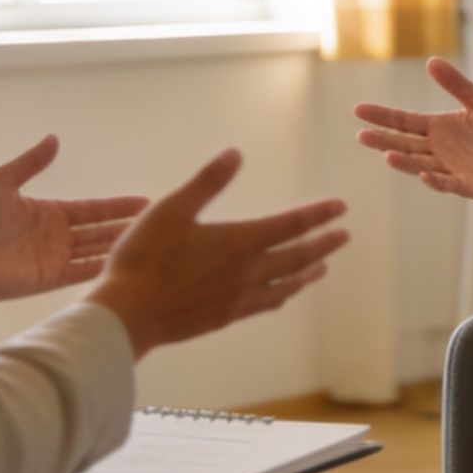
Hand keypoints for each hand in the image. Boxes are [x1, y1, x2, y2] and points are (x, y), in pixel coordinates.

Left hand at [0, 135, 149, 309]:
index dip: (116, 205)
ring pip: (95, 250)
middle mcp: (54, 235)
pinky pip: (82, 272)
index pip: (90, 208)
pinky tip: (124, 263)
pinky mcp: (48, 279)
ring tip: (149, 241)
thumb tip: (54, 139)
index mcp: (46, 212)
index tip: (143, 201)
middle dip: (126, 225)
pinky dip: (102, 267)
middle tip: (158, 221)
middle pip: (99, 229)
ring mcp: (53, 258)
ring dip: (119, 245)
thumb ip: (30, 163)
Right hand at [84, 148, 348, 357]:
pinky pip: (264, 306)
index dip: (317, 215)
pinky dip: (281, 296)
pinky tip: (281, 296)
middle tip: (344, 236)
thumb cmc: (144, 258)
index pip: (289, 225)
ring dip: (307, 274)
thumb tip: (236, 154)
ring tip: (322, 268)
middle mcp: (246, 273)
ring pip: (285, 286)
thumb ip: (207, 182)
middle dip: (323, 245)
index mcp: (237, 242)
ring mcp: (237, 299)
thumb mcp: (171, 209)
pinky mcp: (224, 318)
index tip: (341, 207)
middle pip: (296, 257)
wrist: (128, 316)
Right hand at [354, 57, 472, 232]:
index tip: (359, 110)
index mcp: (439, 128)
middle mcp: (438, 150)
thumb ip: (457, 85)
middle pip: (405, 144)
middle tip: (361, 135)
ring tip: (388, 154)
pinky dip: (437, 180)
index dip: (383, 116)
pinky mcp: (468, 185)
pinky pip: (450, 183)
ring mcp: (451, 169)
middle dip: (384, 140)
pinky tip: (425, 175)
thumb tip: (431, 61)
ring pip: (421, 165)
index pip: (404, 121)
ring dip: (405, 162)